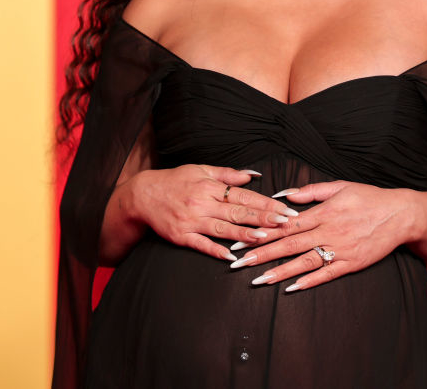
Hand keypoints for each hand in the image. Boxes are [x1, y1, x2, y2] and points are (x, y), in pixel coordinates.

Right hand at [128, 165, 298, 261]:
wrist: (142, 195)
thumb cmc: (174, 181)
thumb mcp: (200, 170)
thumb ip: (227, 174)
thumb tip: (252, 175)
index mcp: (209, 186)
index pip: (243, 195)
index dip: (266, 203)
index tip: (285, 209)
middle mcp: (202, 202)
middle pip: (237, 211)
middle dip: (263, 218)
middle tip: (284, 224)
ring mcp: (191, 220)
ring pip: (222, 229)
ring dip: (243, 234)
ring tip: (264, 238)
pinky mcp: (180, 236)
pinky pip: (200, 244)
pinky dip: (214, 250)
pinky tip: (230, 256)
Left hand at [228, 180, 423, 290]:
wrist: (401, 214)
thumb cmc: (369, 197)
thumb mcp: (340, 186)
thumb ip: (310, 190)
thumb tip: (284, 196)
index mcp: (324, 211)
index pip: (287, 224)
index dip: (263, 231)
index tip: (243, 238)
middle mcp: (329, 231)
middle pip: (290, 245)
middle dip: (262, 254)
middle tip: (239, 263)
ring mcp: (341, 249)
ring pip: (305, 262)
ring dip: (280, 272)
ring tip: (258, 280)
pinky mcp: (352, 263)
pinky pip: (327, 274)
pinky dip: (309, 281)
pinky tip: (291, 288)